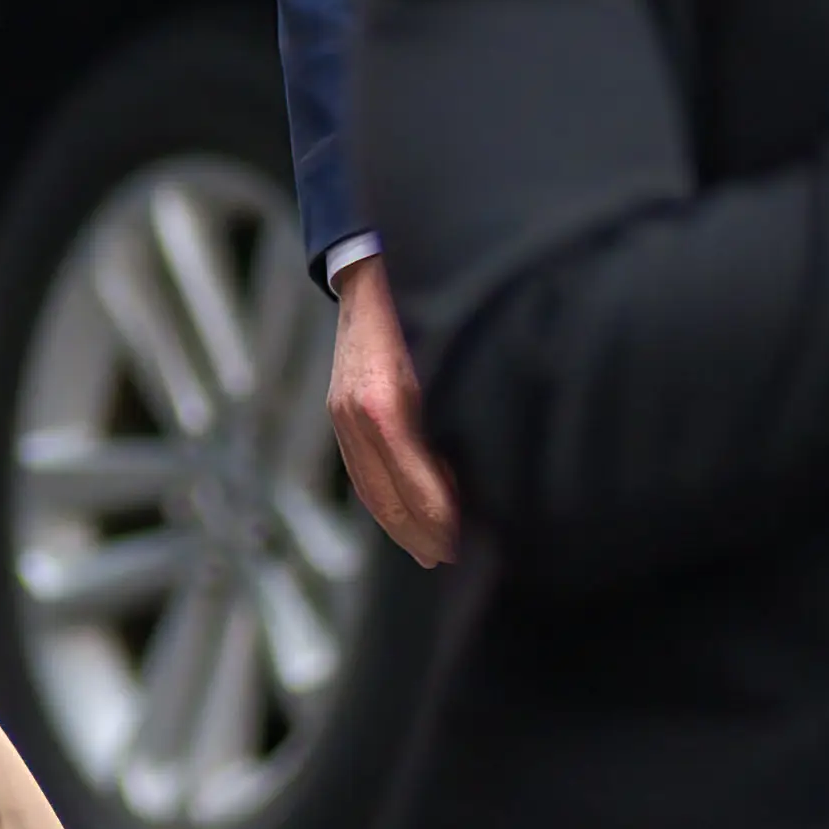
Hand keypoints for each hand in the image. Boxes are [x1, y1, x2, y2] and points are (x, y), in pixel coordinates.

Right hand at [327, 256, 457, 567]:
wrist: (374, 269)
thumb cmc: (426, 309)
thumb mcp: (454, 357)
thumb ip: (462, 413)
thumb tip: (489, 470)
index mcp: (388, 403)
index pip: (415, 483)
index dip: (440, 519)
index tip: (464, 545)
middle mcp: (357, 412)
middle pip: (387, 494)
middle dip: (420, 533)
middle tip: (452, 559)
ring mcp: (342, 411)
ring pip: (370, 487)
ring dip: (400, 524)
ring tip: (429, 550)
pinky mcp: (339, 408)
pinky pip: (361, 468)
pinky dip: (383, 497)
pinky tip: (406, 511)